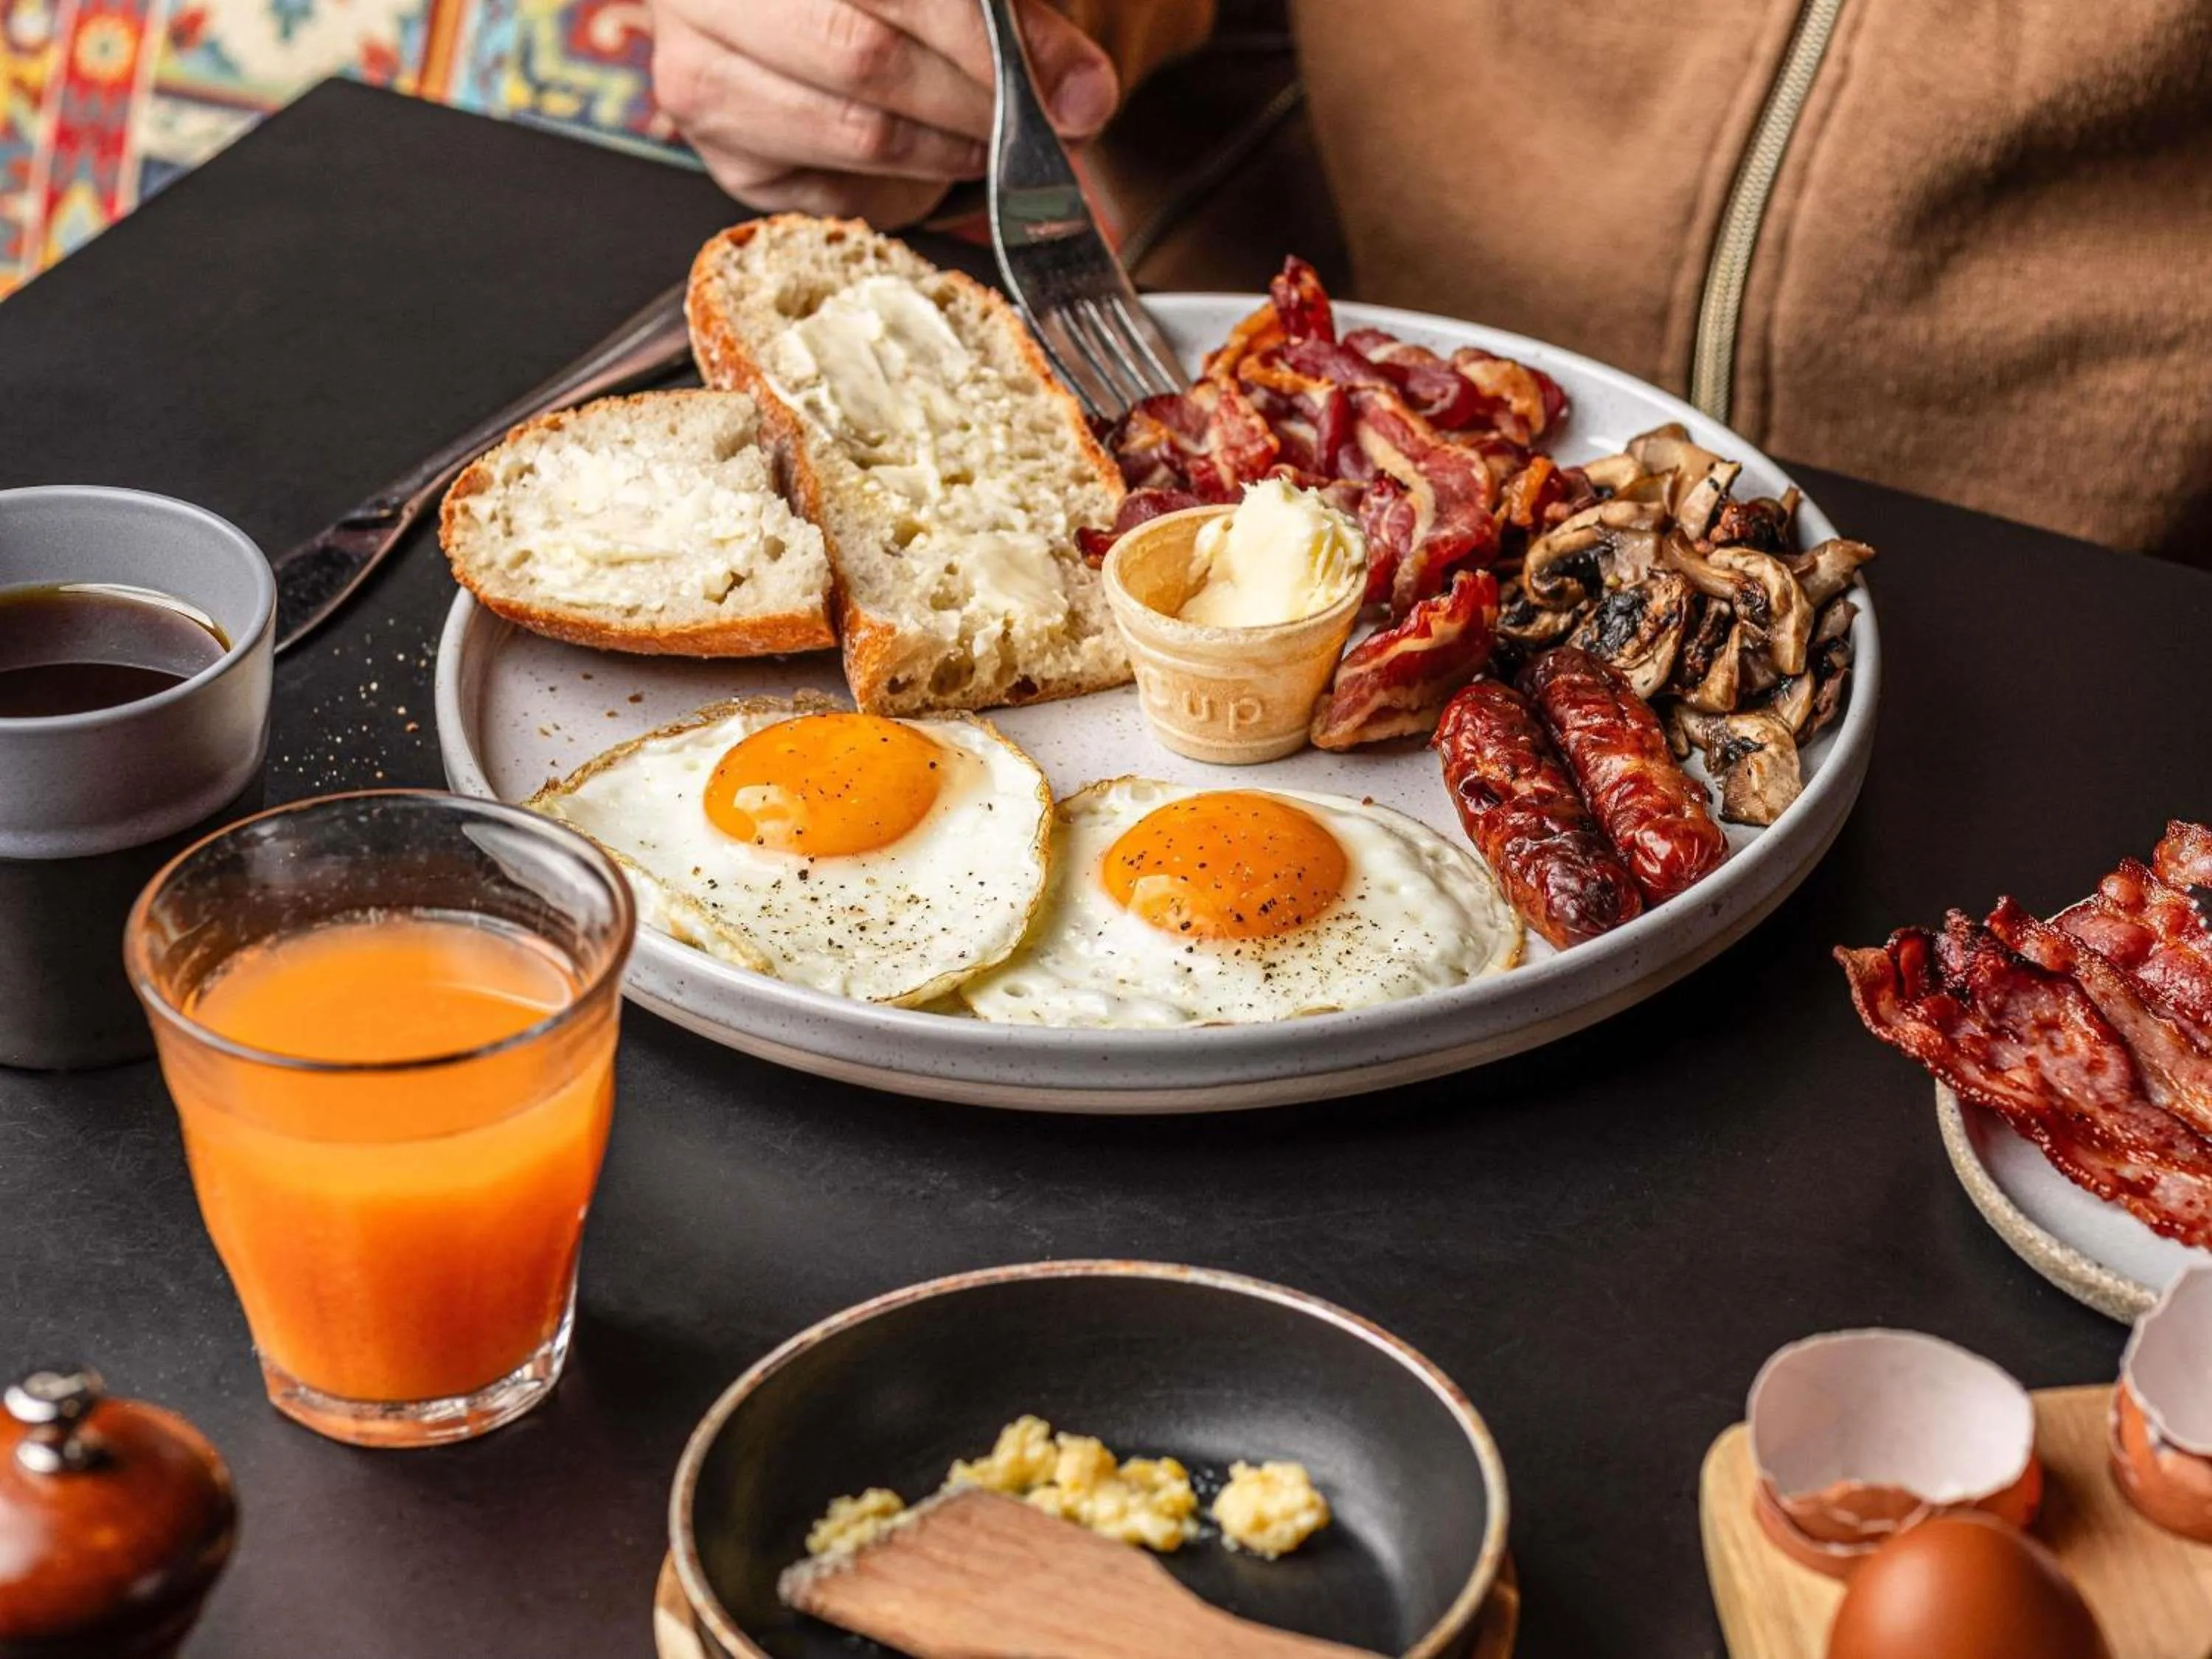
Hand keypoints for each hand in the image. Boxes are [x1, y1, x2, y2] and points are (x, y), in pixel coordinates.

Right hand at [649, 0, 1120, 224]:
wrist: (782, 15)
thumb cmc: (878, 1)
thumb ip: (1007, 21)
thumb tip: (1083, 96)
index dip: (983, 41)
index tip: (1069, 88)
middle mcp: (710, 0)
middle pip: (864, 58)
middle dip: (981, 102)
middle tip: (1051, 126)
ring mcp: (704, 81)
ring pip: (856, 135)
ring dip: (957, 151)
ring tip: (1006, 142)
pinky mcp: (727, 160)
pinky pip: (839, 194)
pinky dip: (912, 188)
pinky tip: (942, 159)